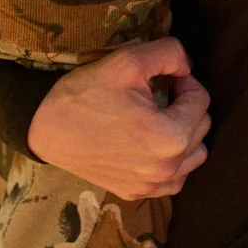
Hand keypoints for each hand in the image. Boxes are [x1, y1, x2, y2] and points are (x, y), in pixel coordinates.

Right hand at [26, 38, 210, 199]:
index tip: (167, 75)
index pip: (201, 101)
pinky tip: (153, 143)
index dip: (186, 81)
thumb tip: (188, 66)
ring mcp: (151, 186)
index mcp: (169, 137)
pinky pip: (173, 180)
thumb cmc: (85, 94)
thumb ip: (170, 54)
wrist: (46, 128)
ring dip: (185, 134)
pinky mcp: (135, 193)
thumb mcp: (127, 60)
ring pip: (193, 157)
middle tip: (162, 92)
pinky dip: (173, 162)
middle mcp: (166, 168)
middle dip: (186, 105)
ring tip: (161, 117)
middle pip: (201, 128)